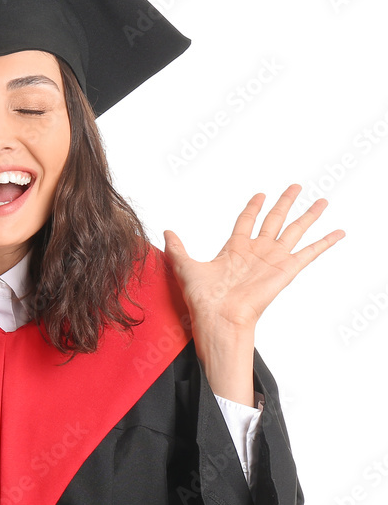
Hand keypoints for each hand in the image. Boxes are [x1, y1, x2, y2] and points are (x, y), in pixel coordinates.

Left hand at [163, 184, 344, 333]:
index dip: (254, 206)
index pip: (247, 221)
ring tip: (322, 200)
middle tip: (295, 186)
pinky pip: (310, 252)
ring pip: (295, 230)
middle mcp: (256, 252)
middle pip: (275, 220)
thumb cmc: (202, 299)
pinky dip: (326, 242)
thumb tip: (166, 232)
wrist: (218, 318)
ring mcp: (273, 260)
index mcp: (235, 249)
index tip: (261, 194)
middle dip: (285, 202)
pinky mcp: (286, 270)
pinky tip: (339, 232)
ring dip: (309, 215)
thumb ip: (178, 248)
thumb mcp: (185, 267)